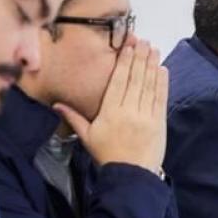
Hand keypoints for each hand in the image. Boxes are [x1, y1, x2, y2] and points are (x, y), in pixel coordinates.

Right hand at [53, 41, 167, 172]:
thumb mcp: (87, 137)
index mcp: (110, 112)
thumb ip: (74, 118)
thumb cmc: (107, 156)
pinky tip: (162, 69)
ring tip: (152, 49)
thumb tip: (56, 105)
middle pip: (135, 79)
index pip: (118, 81)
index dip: (124, 62)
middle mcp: (129, 111)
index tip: (128, 46)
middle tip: (142, 40)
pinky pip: (160, 99)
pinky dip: (162, 83)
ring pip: (148, 86)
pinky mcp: (158, 123)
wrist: (131, 176)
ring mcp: (145, 116)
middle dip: (139, 57)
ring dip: (151, 65)